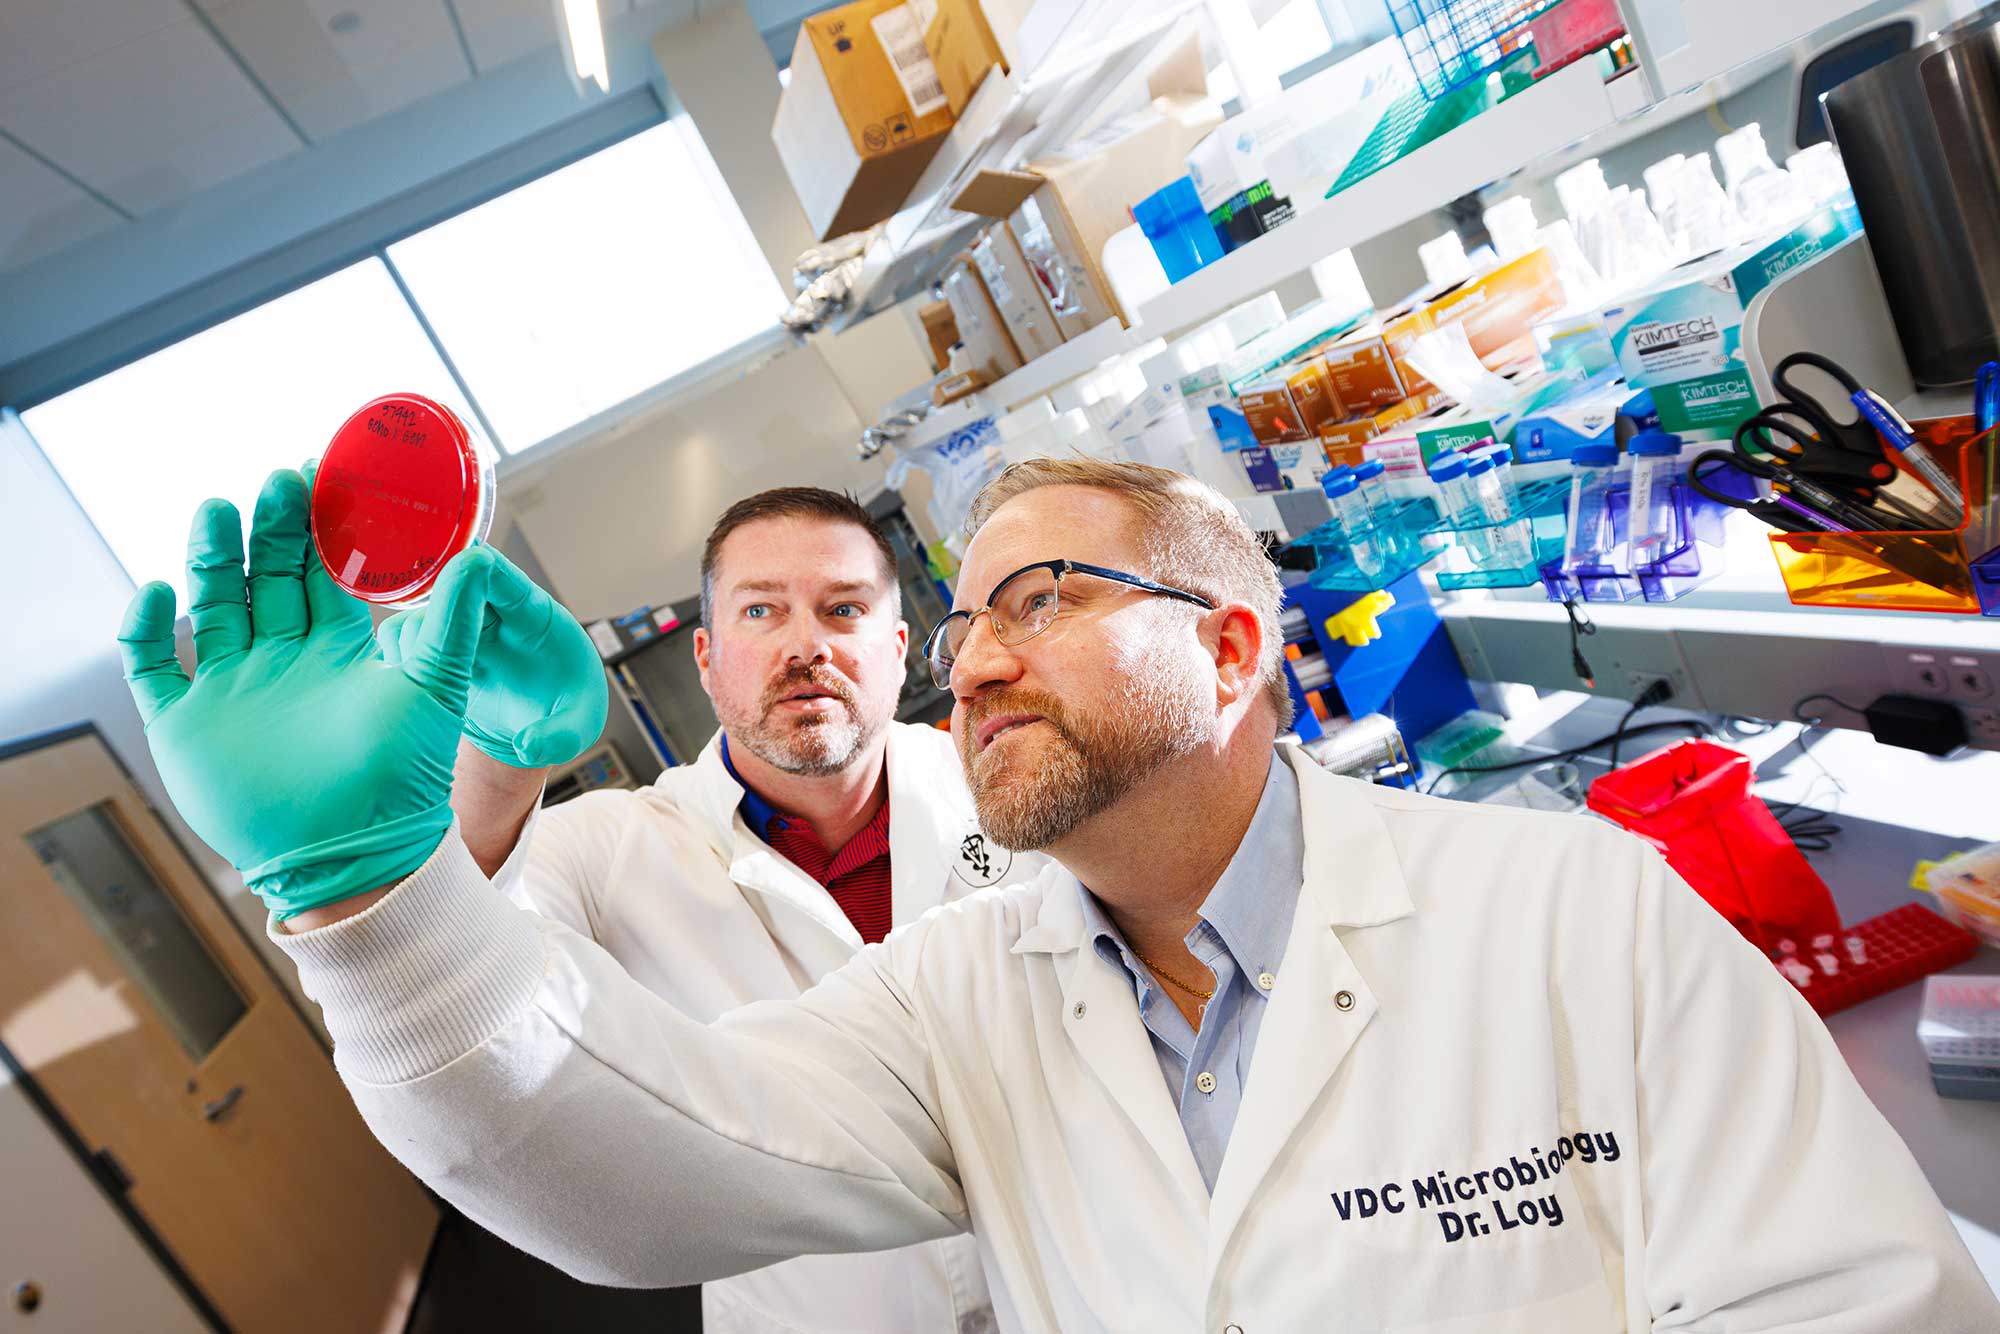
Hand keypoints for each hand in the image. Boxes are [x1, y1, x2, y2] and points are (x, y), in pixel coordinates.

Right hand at [118, 469, 490, 919]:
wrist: (357, 853)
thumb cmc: (403, 776)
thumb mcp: (436, 685)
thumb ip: (454, 620)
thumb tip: (479, 556)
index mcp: (336, 649)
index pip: (320, 572)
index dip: (316, 526)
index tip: (313, 475)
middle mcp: (281, 661)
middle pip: (265, 578)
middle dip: (266, 530)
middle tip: (272, 482)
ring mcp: (230, 689)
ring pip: (213, 606)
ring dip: (211, 559)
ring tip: (215, 510)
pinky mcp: (186, 724)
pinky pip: (152, 667)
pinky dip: (144, 630)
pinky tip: (156, 592)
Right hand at [376, 547, 607, 768]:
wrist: (535, 725)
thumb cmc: (567, 710)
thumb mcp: (580, 724)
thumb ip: (561, 736)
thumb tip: (527, 748)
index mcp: (532, 614)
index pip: (499, 573)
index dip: (475, 567)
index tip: (457, 577)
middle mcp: (490, 613)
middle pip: (449, 584)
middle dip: (436, 611)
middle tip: (432, 651)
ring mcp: (459, 630)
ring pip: (420, 611)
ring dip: (414, 638)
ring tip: (424, 678)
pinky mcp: (434, 651)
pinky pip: (402, 638)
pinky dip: (396, 654)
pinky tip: (407, 684)